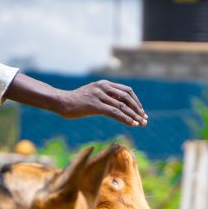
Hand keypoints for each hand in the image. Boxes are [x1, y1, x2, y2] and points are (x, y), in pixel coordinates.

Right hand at [3, 73, 147, 127]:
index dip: (136, 102)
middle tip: (145, 120)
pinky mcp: (95, 105)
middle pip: (127, 98)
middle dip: (138, 110)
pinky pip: (114, 112)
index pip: (127, 91)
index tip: (141, 112)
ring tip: (141, 124)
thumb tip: (117, 106)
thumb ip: (105, 97)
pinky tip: (132, 124)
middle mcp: (103, 87)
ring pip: (122, 106)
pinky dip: (125, 118)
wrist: (61, 101)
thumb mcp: (93, 94)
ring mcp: (99, 95)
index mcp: (105, 84)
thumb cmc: (76, 101)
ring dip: (134, 116)